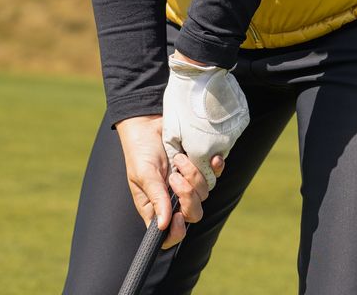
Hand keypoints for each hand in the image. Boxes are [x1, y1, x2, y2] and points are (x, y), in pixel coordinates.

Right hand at [115, 115, 225, 249]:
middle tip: (174, 177)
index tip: (178, 216)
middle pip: (194, 214)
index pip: (171, 235)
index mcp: (157, 207)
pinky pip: (215, 174)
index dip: (177, 232)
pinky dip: (215, 167)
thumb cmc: (140, 150)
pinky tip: (211, 159)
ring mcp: (189, 183)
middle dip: (188, 197)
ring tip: (179, 159)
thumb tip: (163, 226)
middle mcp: (175, 199)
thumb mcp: (143, 174)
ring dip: (193, 176)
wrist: (149, 123)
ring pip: (205, 193)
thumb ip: (155, 198)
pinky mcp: (200, 167)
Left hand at [162, 54, 249, 190]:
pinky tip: (214, 112)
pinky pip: (233, 130)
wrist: (200, 71)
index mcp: (202, 152)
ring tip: (203, 119)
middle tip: (196, 135)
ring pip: (225, 145)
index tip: (188, 156)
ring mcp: (234, 132)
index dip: (195, 170)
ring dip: (216, 139)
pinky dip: (224, 126)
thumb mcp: (170, 129)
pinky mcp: (242, 120)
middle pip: (215, 162)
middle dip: (206, 155)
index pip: (204, 176)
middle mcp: (222, 146)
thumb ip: (175, 153)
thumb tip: (178, 167)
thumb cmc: (180, 99)